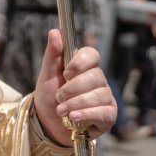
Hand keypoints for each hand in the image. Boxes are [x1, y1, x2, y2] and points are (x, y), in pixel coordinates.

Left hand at [33, 29, 115, 143]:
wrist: (47, 124)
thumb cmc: (49, 97)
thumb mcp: (47, 76)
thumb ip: (52, 55)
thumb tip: (55, 31)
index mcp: (84, 67)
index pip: (92, 55)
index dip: (80, 63)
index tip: (66, 73)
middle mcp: (98, 81)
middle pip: (95, 76)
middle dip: (72, 89)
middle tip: (58, 97)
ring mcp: (105, 98)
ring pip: (98, 95)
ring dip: (75, 104)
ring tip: (61, 111)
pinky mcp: (108, 116)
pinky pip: (102, 112)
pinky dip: (86, 114)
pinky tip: (74, 118)